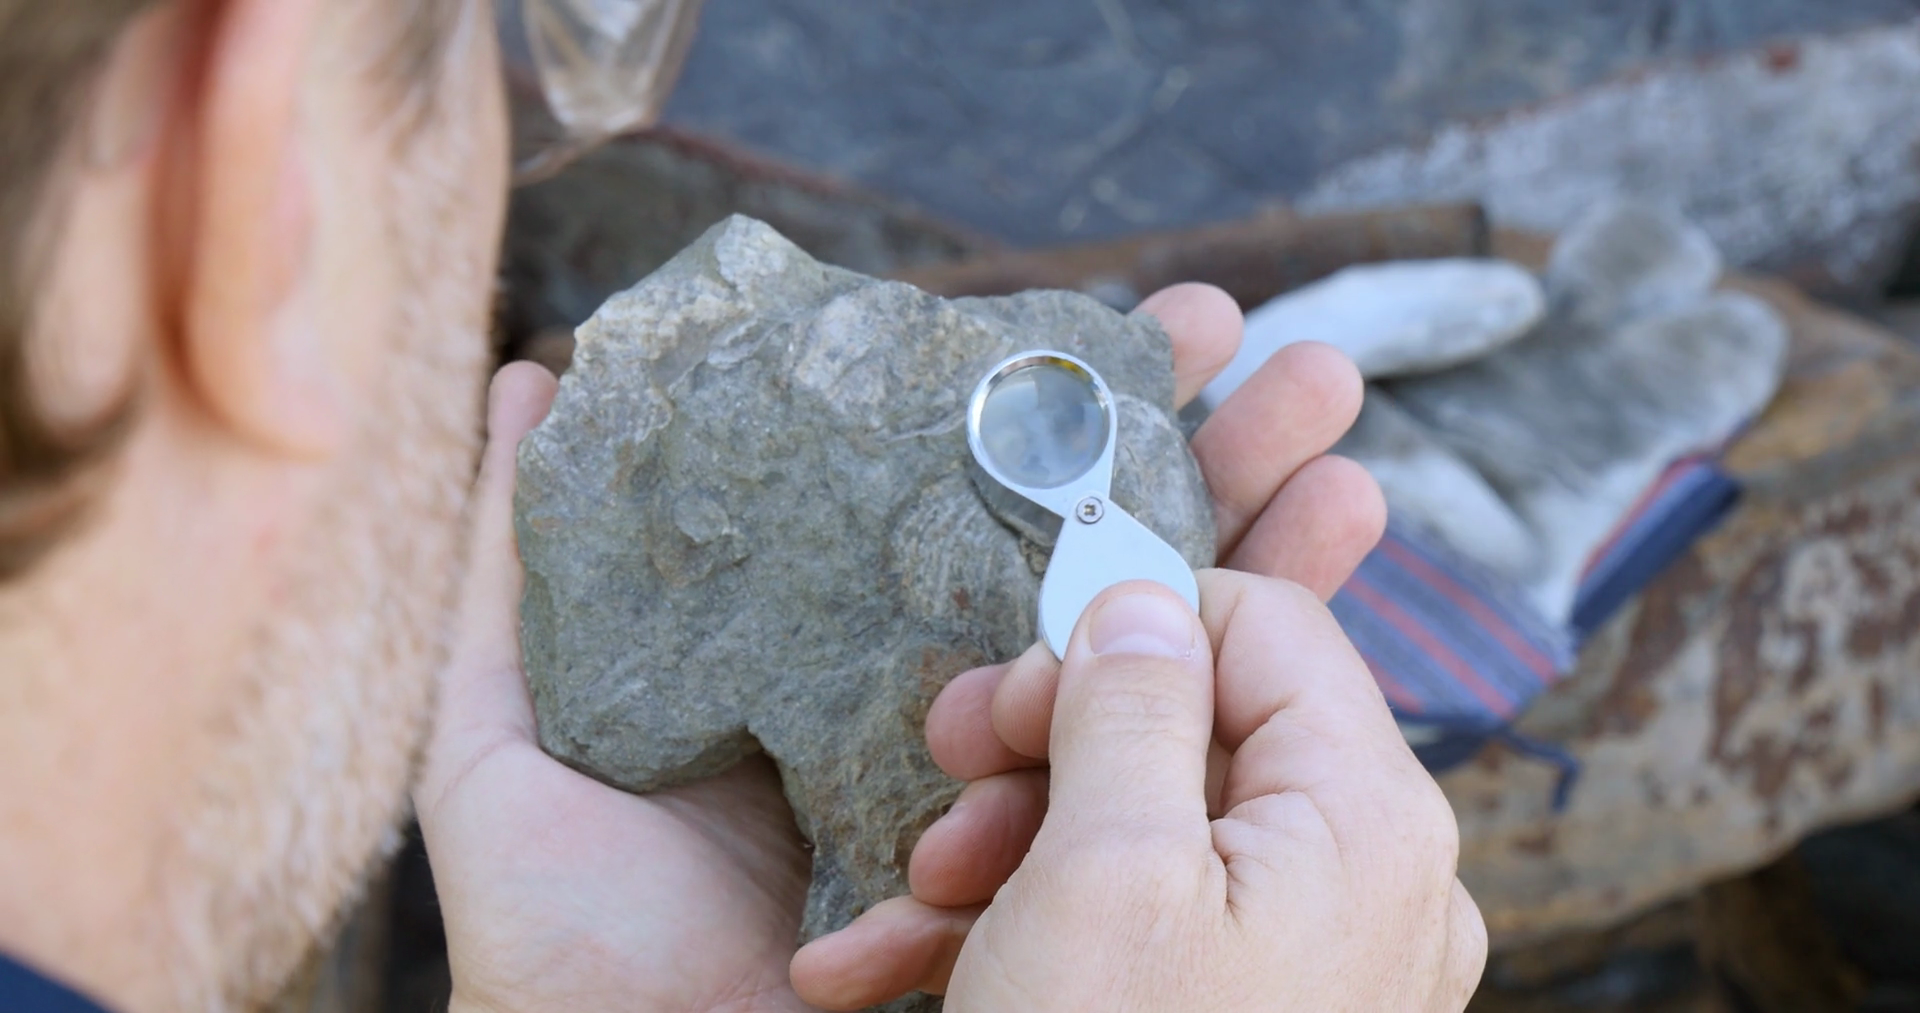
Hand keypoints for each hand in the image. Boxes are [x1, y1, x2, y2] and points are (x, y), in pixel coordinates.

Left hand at [415, 282, 1381, 1011]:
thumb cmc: (563, 935)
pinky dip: (1267, 673)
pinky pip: (1164, 775)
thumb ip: (520, 576)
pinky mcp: (1057, 879)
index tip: (1163, 320)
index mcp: (840, 654)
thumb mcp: (508, 738)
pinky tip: (1337, 569)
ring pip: (1161, 643)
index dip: (1070, 410)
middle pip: (1094, 554)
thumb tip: (526, 384)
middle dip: (1203, 451)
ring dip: (1264, 529)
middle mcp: (943, 709)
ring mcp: (1012, 792)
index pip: (970, 500)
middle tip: (1291, 361)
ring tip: (1343, 430)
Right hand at [790, 284, 1386, 1007]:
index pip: (1262, 615)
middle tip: (953, 742)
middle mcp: (1354, 867)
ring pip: (1146, 812)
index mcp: (1363, 816)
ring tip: (914, 892)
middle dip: (1058, 715)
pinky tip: (897, 951)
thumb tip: (1138, 590)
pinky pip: (1127, 911)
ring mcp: (1293, 940)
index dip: (1120, 616)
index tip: (1009, 674)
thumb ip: (1131, 705)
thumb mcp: (1106, 881)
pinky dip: (1022, 914)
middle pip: (1205, 705)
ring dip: (1010, 830)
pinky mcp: (1224, 996)